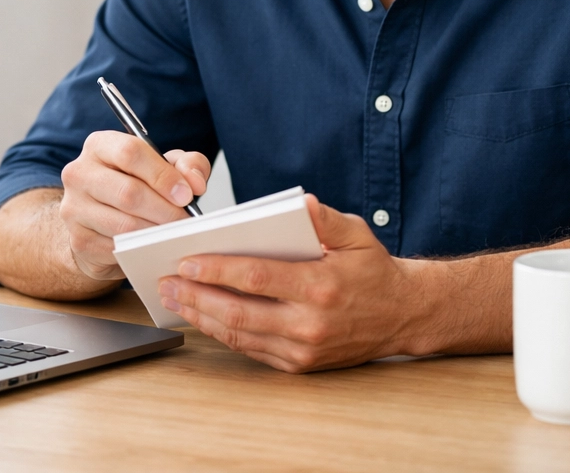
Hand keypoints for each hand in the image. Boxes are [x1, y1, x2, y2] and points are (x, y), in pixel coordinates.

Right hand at [60, 131, 210, 281]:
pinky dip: (140, 249)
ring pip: (124, 224)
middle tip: (185, 220)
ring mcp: (74, 208)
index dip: (162, 175)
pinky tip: (154, 246)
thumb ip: (187, 164)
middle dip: (165, 209)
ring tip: (174, 233)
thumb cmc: (136, 185)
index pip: (130, 152)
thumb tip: (195, 183)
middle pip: (128, 192)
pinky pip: (116, 248)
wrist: (101, 220)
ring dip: (156, 232)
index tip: (186, 194)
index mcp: (100, 145)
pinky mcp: (78, 240)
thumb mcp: (165, 166)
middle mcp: (79, 173)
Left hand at [157, 195, 427, 371]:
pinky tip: (203, 318)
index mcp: (321, 285)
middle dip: (197, 296)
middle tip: (167, 283)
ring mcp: (304, 349)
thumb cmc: (373, 269)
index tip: (187, 261)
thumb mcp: (357, 233)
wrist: (402, 315)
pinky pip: (253, 350)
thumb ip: (326, 219)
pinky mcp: (301, 365)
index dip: (218, 270)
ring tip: (175, 299)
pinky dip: (223, 334)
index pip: (257, 277)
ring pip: (240, 335)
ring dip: (202, 318)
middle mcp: (310, 323)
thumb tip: (301, 204)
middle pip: (239, 312)